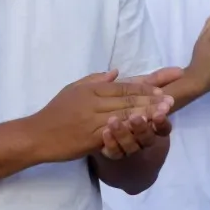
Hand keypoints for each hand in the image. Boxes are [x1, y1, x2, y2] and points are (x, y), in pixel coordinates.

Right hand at [28, 70, 171, 160]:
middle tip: (172, 99)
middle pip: (128, 98)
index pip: (123, 85)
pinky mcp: (92, 137)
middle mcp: (94, 101)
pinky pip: (117, 131)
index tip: (163, 86)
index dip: (144, 86)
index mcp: (91, 89)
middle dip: (152, 98)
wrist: (37, 135)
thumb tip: (116, 72)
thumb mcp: (73, 89)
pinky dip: (132, 129)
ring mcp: (94, 119)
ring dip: (148, 112)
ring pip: (126, 114)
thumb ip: (95, 80)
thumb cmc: (55, 112)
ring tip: (166, 112)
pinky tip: (145, 130)